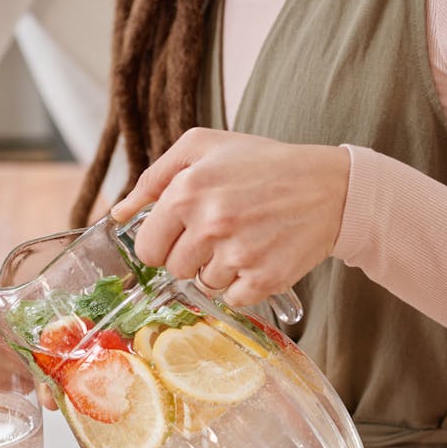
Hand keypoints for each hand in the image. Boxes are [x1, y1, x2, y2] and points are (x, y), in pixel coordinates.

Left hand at [110, 129, 349, 307]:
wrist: (328, 187)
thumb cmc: (262, 164)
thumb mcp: (204, 148)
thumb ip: (153, 178)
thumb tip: (118, 214)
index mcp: (187, 191)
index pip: (148, 247)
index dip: (162, 243)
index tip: (181, 234)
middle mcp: (209, 224)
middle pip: (173, 269)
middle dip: (189, 256)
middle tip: (218, 234)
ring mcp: (237, 255)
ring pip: (202, 285)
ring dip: (218, 270)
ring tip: (243, 240)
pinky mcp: (262, 279)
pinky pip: (231, 299)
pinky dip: (242, 285)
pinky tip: (259, 256)